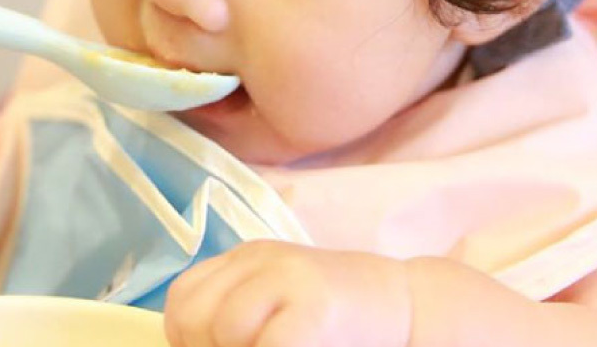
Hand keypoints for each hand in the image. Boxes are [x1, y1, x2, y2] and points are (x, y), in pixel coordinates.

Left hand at [165, 241, 412, 346]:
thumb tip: (192, 346)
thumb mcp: (280, 305)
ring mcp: (288, 275)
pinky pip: (268, 343)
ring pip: (222, 326)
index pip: (183, 298)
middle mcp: (261, 258)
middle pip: (192, 312)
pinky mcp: (315, 304)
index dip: (187, 338)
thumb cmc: (342, 322)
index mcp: (247, 259)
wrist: (413, 306)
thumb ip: (239, 315)